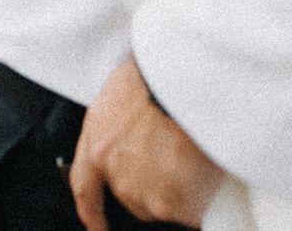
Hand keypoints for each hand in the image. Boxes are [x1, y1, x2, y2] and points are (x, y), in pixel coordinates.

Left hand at [70, 58, 224, 230]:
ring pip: (164, 207)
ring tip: (196, 159)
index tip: (97, 228)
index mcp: (97, 140)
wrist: (188, 83)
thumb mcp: (127, 93)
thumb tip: (143, 136)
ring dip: (181, 193)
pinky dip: (201, 200)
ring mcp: (140, 191)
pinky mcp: (170, 204)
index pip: (84, 186)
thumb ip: (126, 125)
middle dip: (156, 187)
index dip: (91, 213)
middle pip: (134, 198)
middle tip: (179, 161)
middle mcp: (113, 171)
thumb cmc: (163, 76)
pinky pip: (190, 213)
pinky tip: (207, 173)